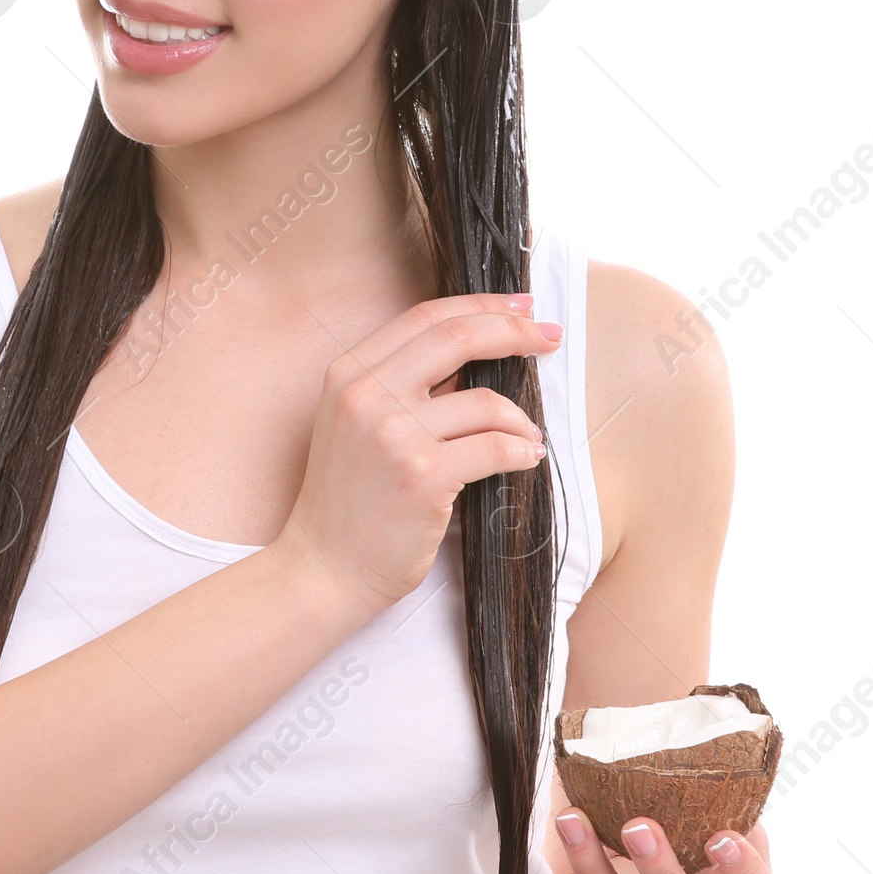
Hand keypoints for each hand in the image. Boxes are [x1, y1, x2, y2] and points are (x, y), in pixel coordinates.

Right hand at [278, 291, 561, 615]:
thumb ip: (403, 386)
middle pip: (458, 337)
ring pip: (486, 402)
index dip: (480, 305)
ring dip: (521, 418)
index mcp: (348, 373)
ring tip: (529, 437)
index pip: (426, 317)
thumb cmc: (347, 501)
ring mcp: (392, 435)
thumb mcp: (357, 424)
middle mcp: (365, 395)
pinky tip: (527, 457)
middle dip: (514, 330)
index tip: (519, 306)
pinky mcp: (421, 477)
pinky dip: (522, 450)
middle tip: (550, 336)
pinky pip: (495, 447)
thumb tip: (477, 352)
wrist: (322, 569)